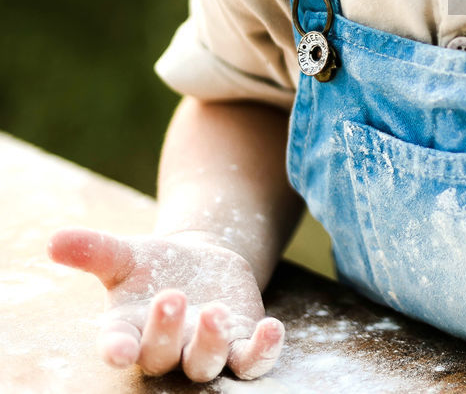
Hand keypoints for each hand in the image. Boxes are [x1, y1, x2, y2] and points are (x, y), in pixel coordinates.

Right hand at [47, 227, 284, 381]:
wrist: (198, 265)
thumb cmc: (153, 266)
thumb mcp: (125, 254)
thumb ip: (94, 249)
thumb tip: (54, 240)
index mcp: (128, 330)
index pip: (117, 347)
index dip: (116, 349)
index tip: (116, 348)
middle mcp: (166, 348)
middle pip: (162, 356)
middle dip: (165, 331)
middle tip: (171, 295)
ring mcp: (204, 350)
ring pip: (205, 364)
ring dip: (210, 343)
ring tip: (214, 310)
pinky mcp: (239, 344)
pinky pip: (251, 361)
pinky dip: (264, 351)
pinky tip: (273, 328)